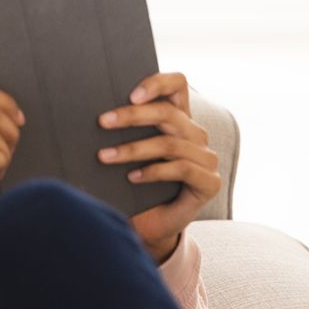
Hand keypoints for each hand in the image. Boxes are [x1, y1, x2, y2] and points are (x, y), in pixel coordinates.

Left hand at [97, 72, 220, 262]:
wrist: (151, 225)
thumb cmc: (136, 184)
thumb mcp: (130, 152)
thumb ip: (125, 130)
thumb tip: (98, 114)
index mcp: (179, 118)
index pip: (177, 84)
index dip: (157, 83)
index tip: (130, 95)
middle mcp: (196, 134)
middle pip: (168, 113)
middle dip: (132, 116)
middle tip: (103, 122)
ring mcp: (206, 158)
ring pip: (169, 143)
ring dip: (133, 149)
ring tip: (104, 156)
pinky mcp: (210, 182)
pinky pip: (180, 168)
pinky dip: (153, 172)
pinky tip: (131, 177)